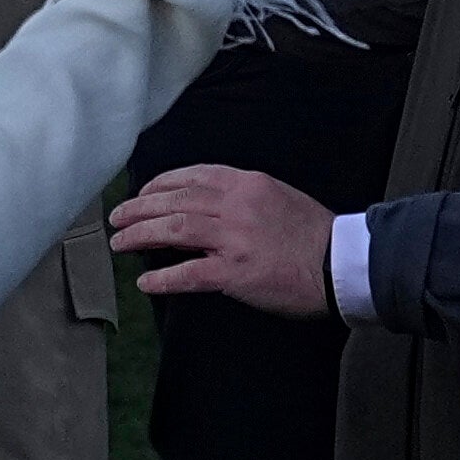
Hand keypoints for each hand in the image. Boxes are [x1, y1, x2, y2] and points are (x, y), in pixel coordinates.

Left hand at [113, 162, 335, 311]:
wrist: (341, 262)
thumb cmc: (314, 235)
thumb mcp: (280, 199)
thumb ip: (244, 200)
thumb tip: (208, 209)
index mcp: (250, 184)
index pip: (195, 176)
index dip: (162, 183)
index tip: (143, 192)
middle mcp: (239, 205)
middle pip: (177, 200)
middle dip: (140, 208)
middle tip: (118, 219)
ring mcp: (235, 238)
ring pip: (175, 228)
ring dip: (140, 235)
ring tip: (120, 243)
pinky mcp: (235, 272)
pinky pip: (188, 273)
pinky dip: (162, 278)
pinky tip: (146, 283)